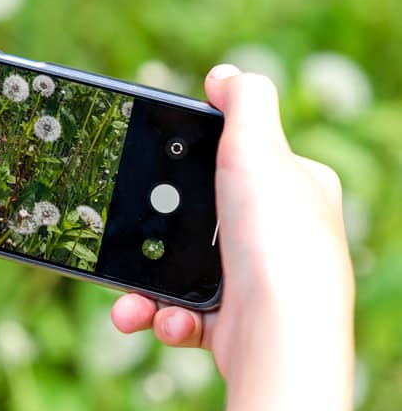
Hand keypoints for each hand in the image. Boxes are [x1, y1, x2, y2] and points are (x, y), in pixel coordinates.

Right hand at [111, 66, 353, 410]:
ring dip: (143, 288)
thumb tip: (222, 76)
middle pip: (193, 223)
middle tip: (120, 239)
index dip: (190, 167)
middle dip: (149, 236)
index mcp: (289, 189)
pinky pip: (183, 314)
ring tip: (129, 305)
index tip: (152, 174)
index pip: (234, 164)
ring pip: (178, 273)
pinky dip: (164, 318)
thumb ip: (243, 100)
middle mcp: (274, 236)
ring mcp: (253, 282)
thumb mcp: (258, 146)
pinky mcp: (232, 323)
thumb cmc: (273, 237)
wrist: (280, 334)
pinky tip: (164, 320)